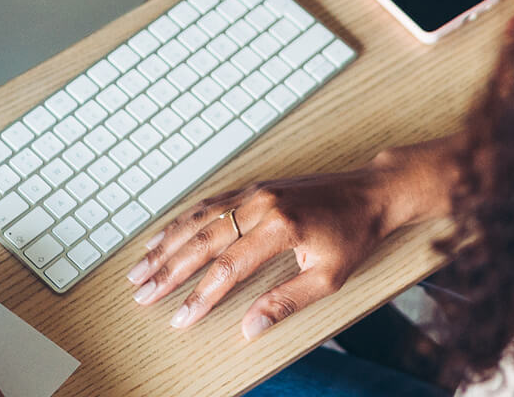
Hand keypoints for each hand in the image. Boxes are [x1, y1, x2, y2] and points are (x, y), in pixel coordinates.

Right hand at [126, 139, 459, 339]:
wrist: (373, 191)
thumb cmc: (355, 235)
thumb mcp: (329, 277)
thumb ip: (286, 302)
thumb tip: (249, 328)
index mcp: (280, 228)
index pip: (227, 268)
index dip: (199, 296)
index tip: (178, 318)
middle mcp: (261, 204)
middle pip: (203, 240)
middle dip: (169, 270)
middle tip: (141, 292)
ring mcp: (255, 191)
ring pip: (199, 218)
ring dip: (167, 242)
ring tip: (141, 266)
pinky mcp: (255, 186)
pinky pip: (210, 203)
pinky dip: (183, 220)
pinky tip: (167, 234)